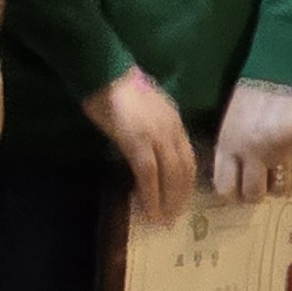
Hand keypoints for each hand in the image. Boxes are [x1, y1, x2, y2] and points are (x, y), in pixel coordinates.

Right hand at [83, 65, 196, 228]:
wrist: (104, 71)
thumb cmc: (117, 86)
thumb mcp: (145, 106)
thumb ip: (152, 125)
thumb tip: (148, 146)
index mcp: (173, 122)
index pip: (187, 158)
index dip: (185, 182)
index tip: (181, 200)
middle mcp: (171, 131)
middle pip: (184, 170)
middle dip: (180, 197)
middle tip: (174, 218)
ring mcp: (156, 136)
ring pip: (170, 175)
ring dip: (168, 201)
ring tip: (163, 219)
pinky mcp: (136, 141)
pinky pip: (148, 173)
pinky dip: (151, 194)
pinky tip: (149, 209)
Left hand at [211, 79, 291, 204]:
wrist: (279, 75)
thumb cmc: (248, 100)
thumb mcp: (228, 128)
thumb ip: (229, 157)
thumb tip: (233, 186)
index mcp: (229, 145)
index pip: (226, 188)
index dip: (231, 195)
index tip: (235, 192)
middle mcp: (255, 152)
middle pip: (254, 194)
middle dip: (255, 195)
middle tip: (257, 188)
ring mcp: (282, 150)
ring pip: (281, 189)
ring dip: (277, 187)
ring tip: (275, 176)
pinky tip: (289, 163)